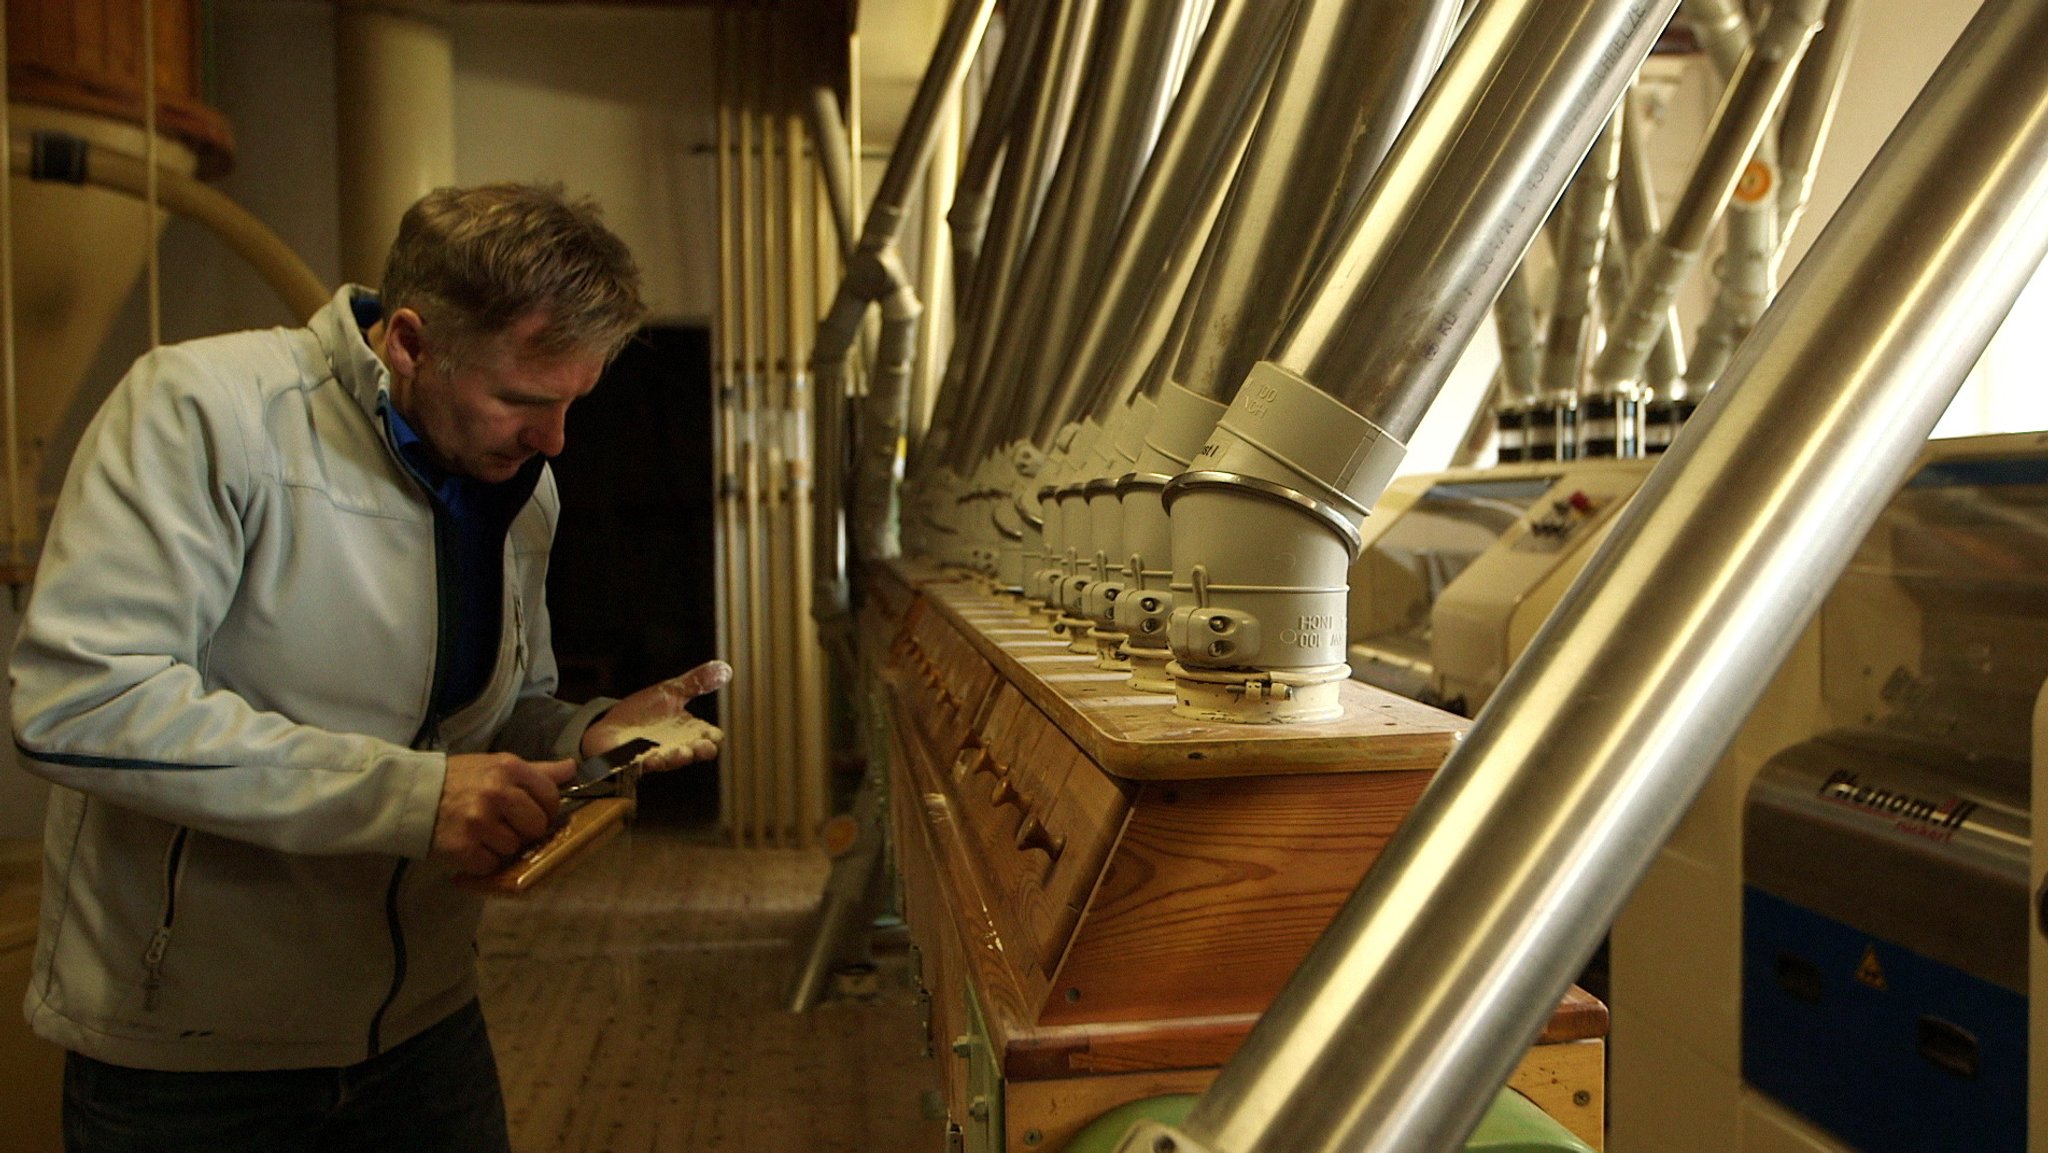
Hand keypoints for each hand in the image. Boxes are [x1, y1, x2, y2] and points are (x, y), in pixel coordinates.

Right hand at [431, 752, 577, 874]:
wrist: (412, 795)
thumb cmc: (459, 779)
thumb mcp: (496, 765)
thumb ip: (538, 770)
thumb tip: (573, 768)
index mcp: (508, 769)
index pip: (550, 796)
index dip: (547, 808)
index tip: (533, 811)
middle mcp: (496, 793)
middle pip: (537, 825)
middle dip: (526, 829)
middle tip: (507, 824)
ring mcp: (479, 822)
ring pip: (515, 847)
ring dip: (503, 845)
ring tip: (484, 833)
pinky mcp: (464, 848)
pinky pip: (492, 865)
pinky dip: (484, 861)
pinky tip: (472, 846)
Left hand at [580, 659, 731, 771]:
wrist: (613, 726)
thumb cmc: (646, 712)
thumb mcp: (671, 691)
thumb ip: (696, 682)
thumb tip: (724, 668)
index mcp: (689, 731)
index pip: (709, 737)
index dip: (713, 738)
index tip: (714, 736)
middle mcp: (676, 746)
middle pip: (695, 752)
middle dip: (699, 750)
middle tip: (703, 747)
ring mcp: (656, 755)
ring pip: (670, 760)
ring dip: (675, 758)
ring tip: (681, 752)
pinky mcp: (633, 761)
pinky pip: (641, 764)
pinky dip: (646, 761)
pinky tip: (648, 757)